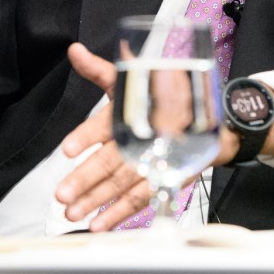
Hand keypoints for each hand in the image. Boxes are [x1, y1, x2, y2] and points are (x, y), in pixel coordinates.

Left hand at [55, 43, 154, 230]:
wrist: (210, 117)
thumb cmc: (161, 97)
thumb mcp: (129, 79)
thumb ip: (98, 69)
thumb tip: (74, 50)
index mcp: (130, 110)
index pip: (105, 123)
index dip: (86, 136)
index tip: (68, 149)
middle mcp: (142, 136)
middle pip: (111, 160)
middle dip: (86, 179)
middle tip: (63, 194)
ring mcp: (154, 160)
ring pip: (122, 184)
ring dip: (97, 201)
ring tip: (73, 213)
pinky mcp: (163, 178)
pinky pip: (140, 199)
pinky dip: (119, 214)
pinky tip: (99, 223)